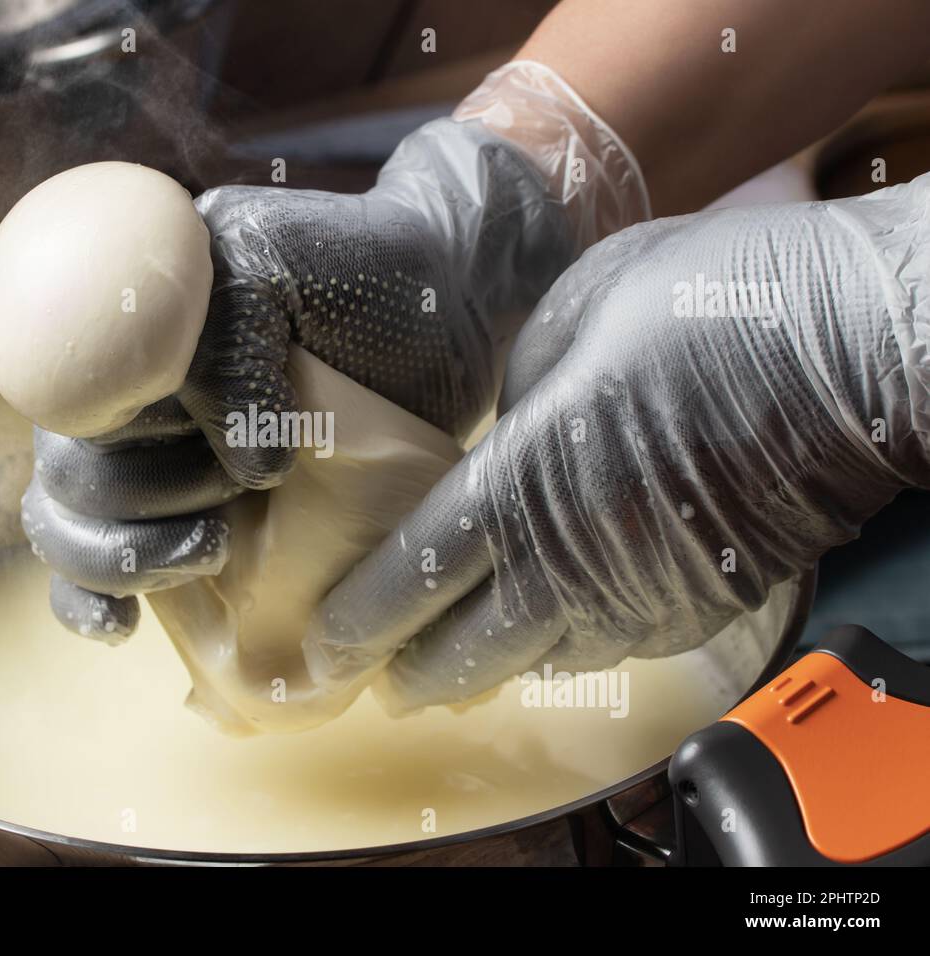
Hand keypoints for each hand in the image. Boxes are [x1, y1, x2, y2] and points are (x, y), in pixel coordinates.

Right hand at [26, 62, 653, 641]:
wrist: (441, 309)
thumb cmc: (366, 273)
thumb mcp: (282, 267)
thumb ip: (226, 337)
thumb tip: (242, 470)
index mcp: (125, 328)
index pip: (65, 403)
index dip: (113, 442)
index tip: (205, 459)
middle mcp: (126, 395)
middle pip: (67, 474)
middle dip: (136, 502)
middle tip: (231, 495)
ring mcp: (153, 460)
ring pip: (69, 526)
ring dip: (120, 558)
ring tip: (211, 554)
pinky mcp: (188, 517)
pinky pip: (101, 571)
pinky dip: (93, 602)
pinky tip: (123, 628)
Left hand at [304, 177, 929, 711]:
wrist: (857, 342)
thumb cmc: (716, 301)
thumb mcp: (576, 312)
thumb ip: (521, 393)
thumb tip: (506, 439)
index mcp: (529, 476)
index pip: (418, 572)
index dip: (362, 619)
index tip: (324, 647)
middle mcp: (578, 552)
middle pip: (470, 644)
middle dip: (413, 670)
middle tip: (376, 684)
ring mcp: (645, 587)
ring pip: (541, 658)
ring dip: (485, 671)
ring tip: (445, 676)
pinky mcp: (703, 600)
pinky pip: (613, 645)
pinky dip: (565, 652)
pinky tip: (547, 645)